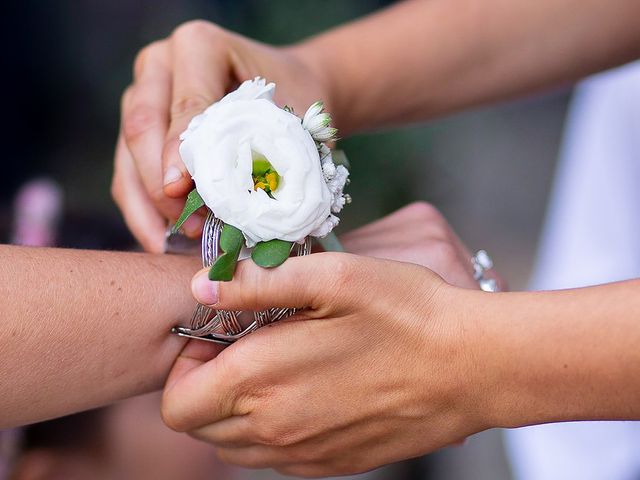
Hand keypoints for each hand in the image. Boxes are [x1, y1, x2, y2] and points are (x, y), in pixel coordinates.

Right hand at [111, 20, 329, 251]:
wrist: (289, 87)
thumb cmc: (295, 99)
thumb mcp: (292, 116)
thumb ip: (268, 149)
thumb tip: (243, 211)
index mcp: (200, 46)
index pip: (185, 106)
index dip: (180, 154)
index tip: (182, 193)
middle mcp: (160, 65)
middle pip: (142, 128)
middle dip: (161, 187)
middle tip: (191, 228)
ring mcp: (142, 95)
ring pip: (127, 156)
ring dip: (151, 206)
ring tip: (179, 243)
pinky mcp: (138, 130)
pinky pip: (126, 173)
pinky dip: (143, 211)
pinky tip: (163, 242)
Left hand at [161, 206, 492, 475]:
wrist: (470, 366)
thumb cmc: (405, 313)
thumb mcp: (333, 277)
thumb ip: (257, 283)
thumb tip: (201, 287)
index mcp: (262, 380)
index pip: (176, 403)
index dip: (182, 367)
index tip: (217, 336)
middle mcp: (275, 428)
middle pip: (198, 428)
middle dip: (204, 387)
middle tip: (244, 346)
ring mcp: (304, 453)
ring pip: (232, 447)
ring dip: (235, 410)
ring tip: (275, 366)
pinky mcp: (332, 463)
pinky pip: (274, 458)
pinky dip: (271, 428)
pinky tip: (306, 390)